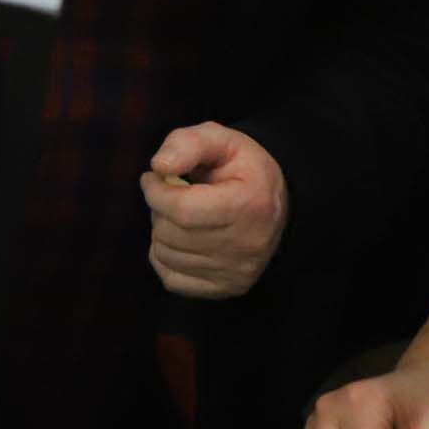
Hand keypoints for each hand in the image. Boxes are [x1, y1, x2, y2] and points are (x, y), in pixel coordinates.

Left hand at [141, 122, 289, 297]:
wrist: (276, 202)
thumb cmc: (241, 168)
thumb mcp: (220, 140)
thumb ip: (187, 143)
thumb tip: (159, 167)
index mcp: (248, 205)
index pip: (181, 209)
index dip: (155, 191)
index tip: (152, 178)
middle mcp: (246, 246)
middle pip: (170, 233)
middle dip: (159, 210)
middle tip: (170, 195)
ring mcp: (237, 273)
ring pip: (166, 256)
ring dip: (161, 232)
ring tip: (179, 216)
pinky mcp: (227, 289)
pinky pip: (172, 279)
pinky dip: (165, 258)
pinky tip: (181, 239)